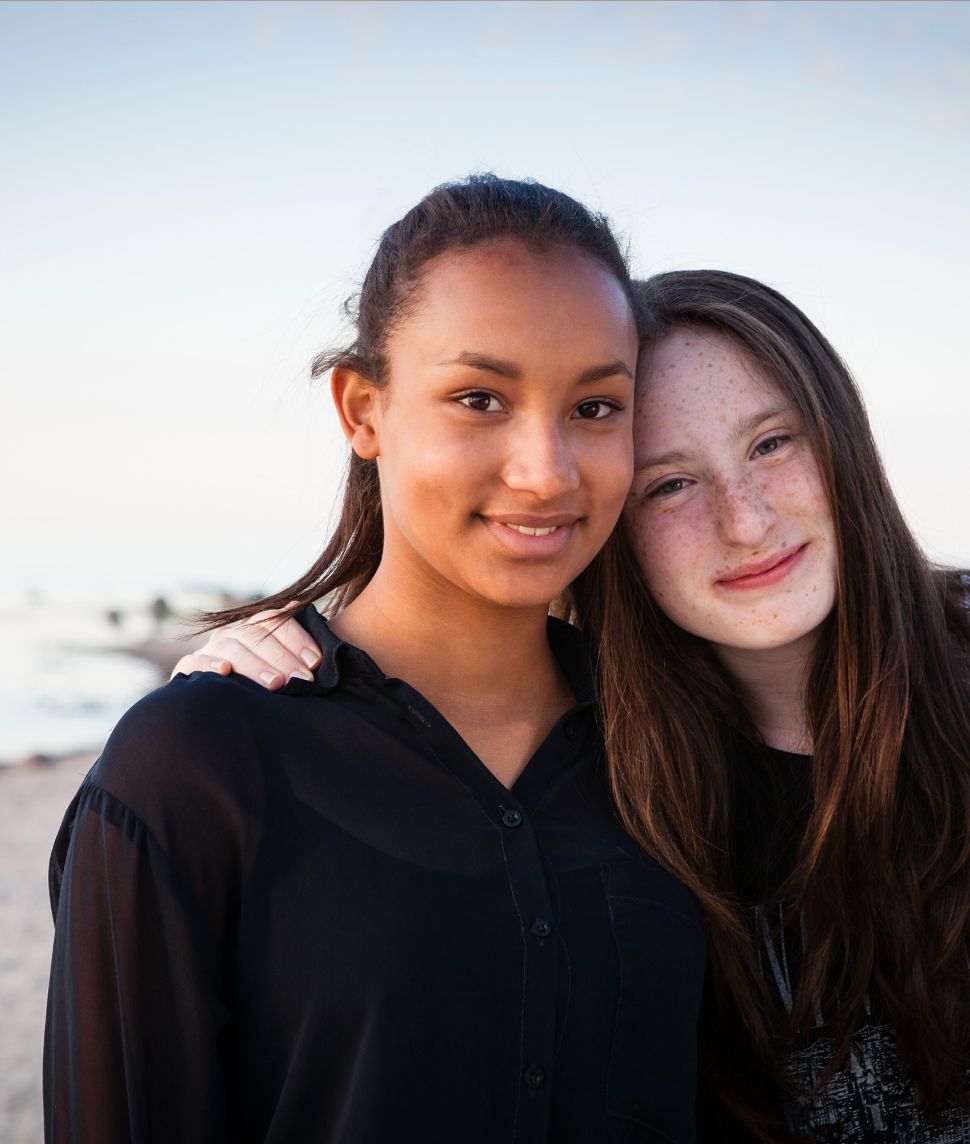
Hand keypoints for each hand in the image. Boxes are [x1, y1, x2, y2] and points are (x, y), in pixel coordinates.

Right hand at [170, 605, 321, 689]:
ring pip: (230, 648)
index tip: (316, 661)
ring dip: (254, 665)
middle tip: (302, 680)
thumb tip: (332, 656)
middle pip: (256, 636)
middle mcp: (232, 633)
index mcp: (256, 626)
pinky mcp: (188, 669)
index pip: (276, 621)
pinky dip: (208, 665)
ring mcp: (210, 649)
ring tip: (276, 684)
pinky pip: (193, 662)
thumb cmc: (268, 685)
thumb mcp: (285, 668)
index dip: (297, 639)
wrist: (220, 707)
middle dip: (282, 658)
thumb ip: (302, 658)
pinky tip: (225, 672)